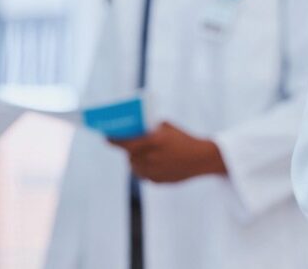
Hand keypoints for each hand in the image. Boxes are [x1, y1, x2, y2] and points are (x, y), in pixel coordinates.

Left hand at [109, 122, 226, 182]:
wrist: (201, 158)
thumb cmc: (183, 139)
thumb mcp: (166, 128)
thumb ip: (150, 129)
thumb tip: (134, 128)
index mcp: (153, 141)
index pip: (125, 142)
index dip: (114, 140)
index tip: (106, 137)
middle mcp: (151, 158)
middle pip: (130, 155)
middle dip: (128, 150)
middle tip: (129, 144)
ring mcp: (154, 171)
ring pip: (134, 166)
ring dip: (135, 160)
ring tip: (142, 153)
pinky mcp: (157, 181)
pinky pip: (144, 175)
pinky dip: (144, 168)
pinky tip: (152, 162)